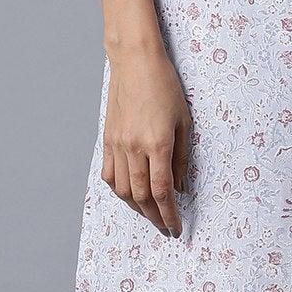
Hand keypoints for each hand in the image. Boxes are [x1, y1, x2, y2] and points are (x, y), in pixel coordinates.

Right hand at [101, 42, 191, 237]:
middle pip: (141, 196)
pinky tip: (129, 195)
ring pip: (123, 189)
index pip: (162, 191)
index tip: (176, 228)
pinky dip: (119, 191)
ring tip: (150, 215)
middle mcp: (134, 148)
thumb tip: (180, 187)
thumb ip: (182, 158)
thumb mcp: (184, 121)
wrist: (135, 63)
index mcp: (157, 144)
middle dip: (155, 217)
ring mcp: (117, 145)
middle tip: (165, 228)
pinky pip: (109, 175)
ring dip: (137, 208)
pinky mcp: (107, 140)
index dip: (169, 214)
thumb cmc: (165, 87)